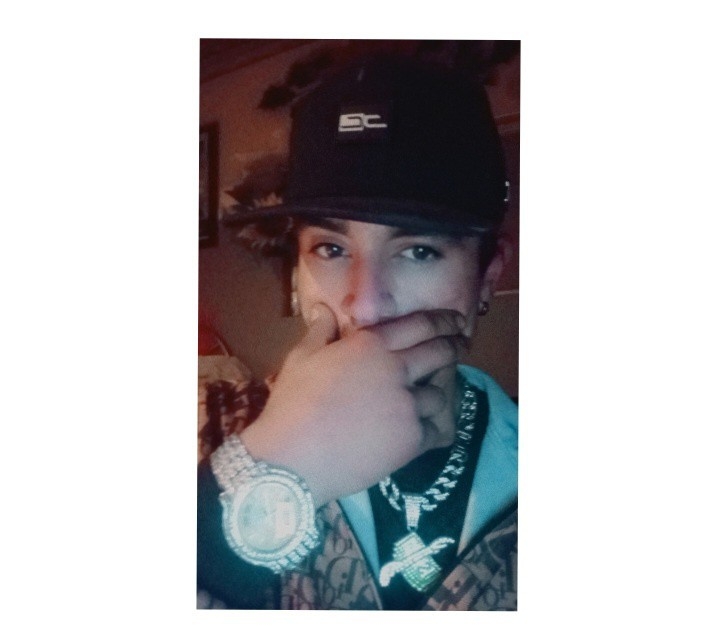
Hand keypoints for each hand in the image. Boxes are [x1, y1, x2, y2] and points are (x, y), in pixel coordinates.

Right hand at [240, 304, 465, 506]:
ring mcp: (407, 405)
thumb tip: (324, 309)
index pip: (419, 325)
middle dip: (455, 347)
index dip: (443, 320)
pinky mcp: (411, 439)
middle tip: (460, 347)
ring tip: (434, 398)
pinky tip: (429, 430)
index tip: (456, 321)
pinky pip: (437, 430)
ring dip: (437, 394)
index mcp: (370, 345)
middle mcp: (396, 369)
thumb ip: (320, 331)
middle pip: (440, 353)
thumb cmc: (291, 405)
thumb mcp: (301, 359)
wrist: (293, 459)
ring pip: (440, 394)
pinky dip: (435, 428)